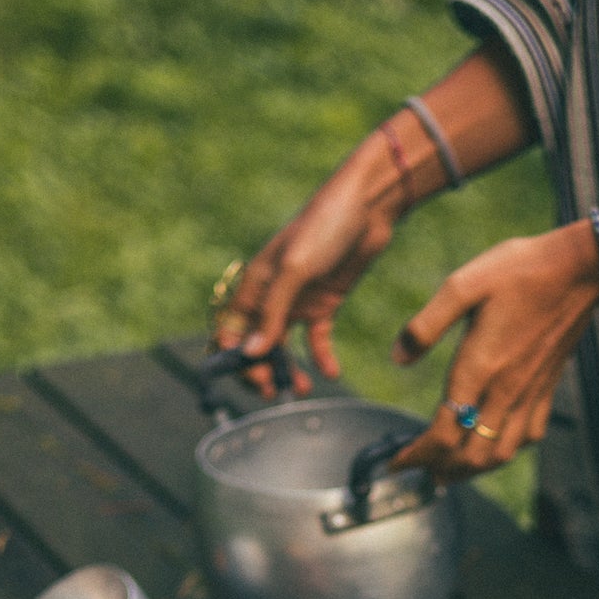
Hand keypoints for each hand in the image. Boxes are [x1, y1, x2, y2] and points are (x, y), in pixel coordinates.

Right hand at [213, 140, 402, 389]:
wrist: (368, 206)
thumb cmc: (324, 228)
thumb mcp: (294, 270)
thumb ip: (273, 313)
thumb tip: (251, 353)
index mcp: (255, 282)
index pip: (231, 327)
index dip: (234, 355)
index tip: (249, 378)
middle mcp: (273, 294)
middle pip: (257, 341)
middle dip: (262, 368)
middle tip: (274, 393)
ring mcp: (299, 300)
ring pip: (285, 344)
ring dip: (290, 369)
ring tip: (301, 390)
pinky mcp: (325, 303)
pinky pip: (318, 338)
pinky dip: (322, 357)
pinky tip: (331, 373)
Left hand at [389, 221, 598, 478]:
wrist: (580, 269)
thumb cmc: (518, 270)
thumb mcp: (462, 285)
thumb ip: (425, 325)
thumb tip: (397, 358)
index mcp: (479, 369)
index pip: (443, 434)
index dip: (416, 456)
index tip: (395, 461)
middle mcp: (505, 391)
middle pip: (470, 456)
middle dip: (441, 469)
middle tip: (419, 468)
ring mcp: (529, 393)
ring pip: (500, 454)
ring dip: (472, 469)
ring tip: (450, 468)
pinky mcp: (547, 388)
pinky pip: (529, 437)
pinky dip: (506, 450)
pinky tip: (495, 443)